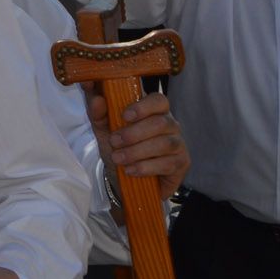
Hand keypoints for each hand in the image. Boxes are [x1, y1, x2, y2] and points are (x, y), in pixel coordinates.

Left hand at [89, 88, 189, 204]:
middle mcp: (170, 124)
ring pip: (164, 144)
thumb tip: (97, 100)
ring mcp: (178, 144)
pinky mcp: (182, 163)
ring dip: (137, 152)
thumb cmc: (119, 148)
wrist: (125, 178)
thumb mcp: (104, 130)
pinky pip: (167, 164)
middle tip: (114, 142)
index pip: (158, 100)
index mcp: (154, 110)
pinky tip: (130, 170)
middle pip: (160, 123)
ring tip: (118, 158)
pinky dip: (145, 167)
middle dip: (134, 133)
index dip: (144, 107)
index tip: (124, 116)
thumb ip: (99, 114)